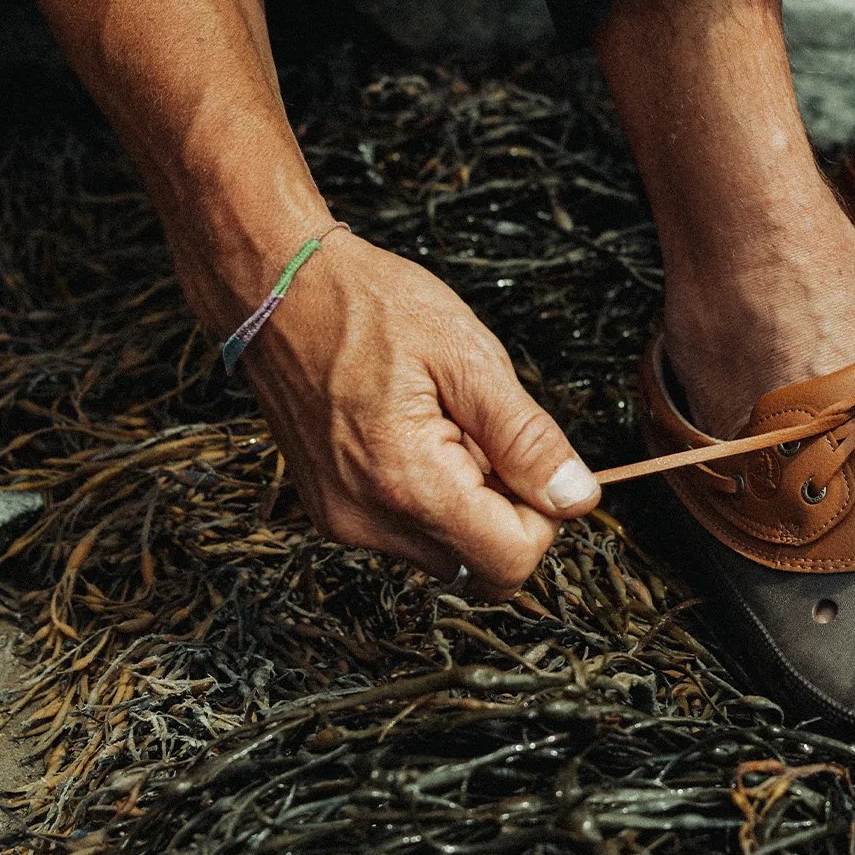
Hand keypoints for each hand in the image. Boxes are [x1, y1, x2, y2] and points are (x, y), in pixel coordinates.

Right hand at [210, 231, 598, 597]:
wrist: (276, 290)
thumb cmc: (368, 307)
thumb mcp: (468, 357)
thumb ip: (526, 439)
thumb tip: (578, 498)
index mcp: (408, 484)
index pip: (510, 562)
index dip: (542, 515)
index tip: (529, 458)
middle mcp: (369, 521)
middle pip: (481, 564)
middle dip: (505, 508)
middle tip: (482, 433)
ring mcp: (344, 522)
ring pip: (448, 552)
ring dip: (468, 502)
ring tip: (443, 427)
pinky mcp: (334, 513)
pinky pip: (410, 532)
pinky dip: (432, 496)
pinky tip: (415, 435)